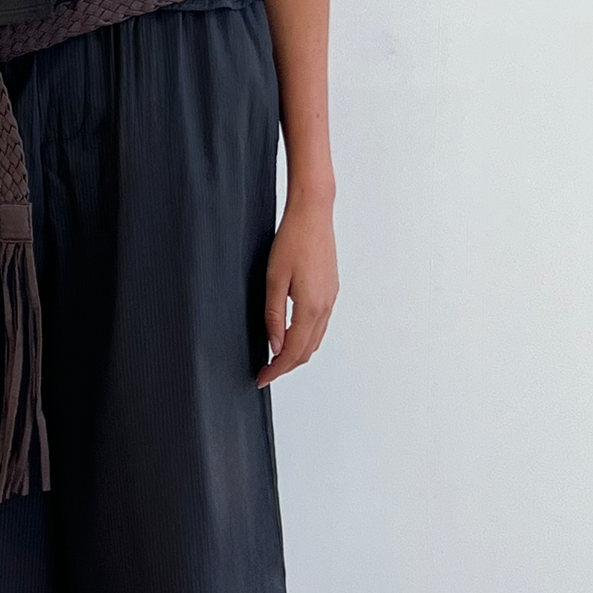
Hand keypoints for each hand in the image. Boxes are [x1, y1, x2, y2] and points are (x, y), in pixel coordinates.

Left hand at [257, 189, 337, 386]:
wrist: (313, 214)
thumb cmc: (292, 240)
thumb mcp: (274, 279)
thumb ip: (274, 315)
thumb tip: (275, 345)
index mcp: (311, 307)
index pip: (293, 351)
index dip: (276, 369)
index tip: (261, 379)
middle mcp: (325, 306)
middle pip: (307, 351)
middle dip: (286, 366)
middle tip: (265, 372)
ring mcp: (331, 299)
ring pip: (316, 339)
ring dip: (297, 353)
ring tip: (275, 358)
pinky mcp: (331, 290)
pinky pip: (320, 325)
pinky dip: (306, 338)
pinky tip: (292, 334)